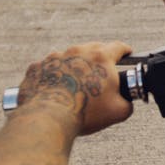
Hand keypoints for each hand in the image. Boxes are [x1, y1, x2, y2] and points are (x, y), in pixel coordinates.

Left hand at [16, 41, 132, 135]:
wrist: (48, 118)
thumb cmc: (85, 113)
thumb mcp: (118, 111)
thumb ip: (128, 103)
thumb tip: (127, 102)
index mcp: (100, 58)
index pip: (118, 47)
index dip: (125, 50)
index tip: (127, 53)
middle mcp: (77, 51)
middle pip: (93, 48)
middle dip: (100, 58)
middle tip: (102, 73)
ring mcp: (54, 57)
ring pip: (69, 58)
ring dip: (75, 67)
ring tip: (76, 85)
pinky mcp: (37, 67)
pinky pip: (49, 68)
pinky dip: (55, 76)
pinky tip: (56, 90)